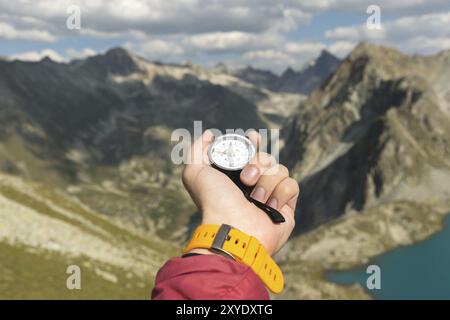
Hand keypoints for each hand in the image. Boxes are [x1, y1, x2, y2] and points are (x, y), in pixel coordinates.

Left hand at [182, 130, 298, 254]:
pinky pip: (291, 185)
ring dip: (266, 181)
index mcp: (234, 176)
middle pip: (266, 157)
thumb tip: (210, 135)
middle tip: (245, 178)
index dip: (252, 142)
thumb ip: (197, 150)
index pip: (250, 151)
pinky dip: (280, 193)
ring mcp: (270, 195)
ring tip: (255, 198)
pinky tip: (269, 206)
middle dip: (257, 163)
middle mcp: (253, 185)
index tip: (252, 137)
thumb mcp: (195, 173)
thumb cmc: (214, 202)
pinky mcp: (286, 207)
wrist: (234, 229)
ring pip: (280, 169)